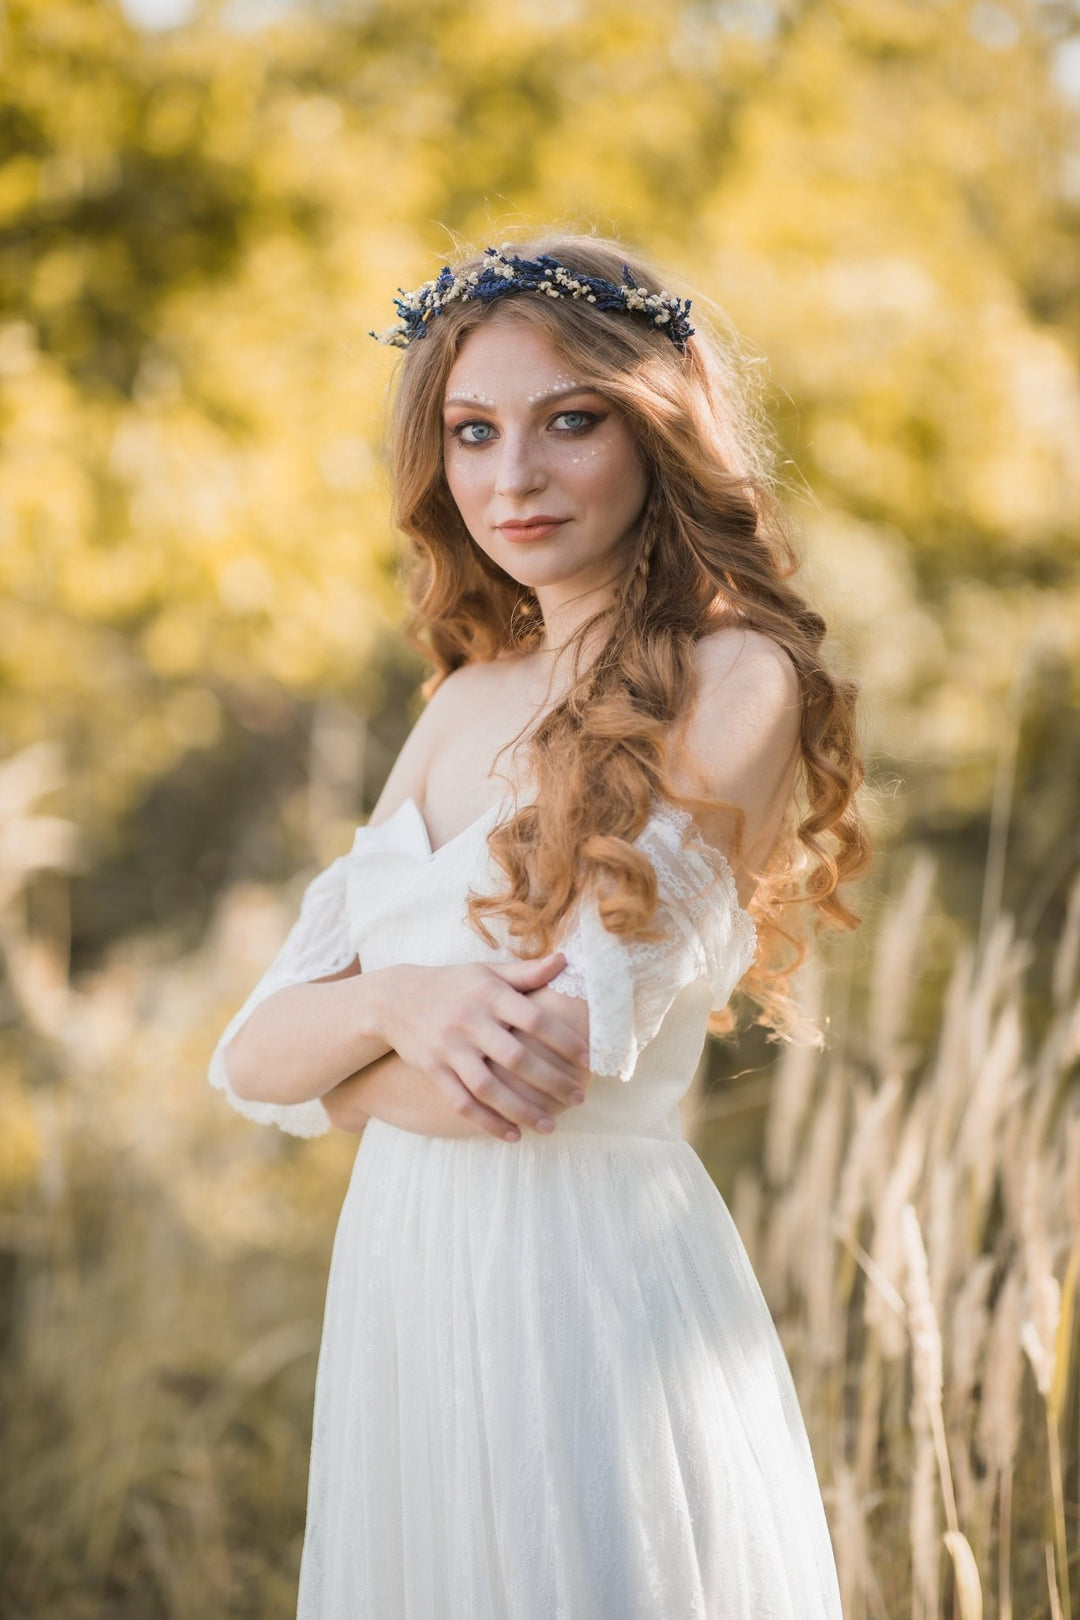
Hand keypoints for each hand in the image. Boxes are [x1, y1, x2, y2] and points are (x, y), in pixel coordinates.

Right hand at [375, 954, 590, 1140]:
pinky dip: (487, 1122)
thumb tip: (564, 961)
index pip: (535, 1019)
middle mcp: (470, 1021)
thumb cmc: (452, 984)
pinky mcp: (434, 1070)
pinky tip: (512, 1135)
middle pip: (516, 1057)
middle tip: (578, 1098)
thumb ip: (525, 973)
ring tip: (550, 1126)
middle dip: (551, 1081)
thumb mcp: (486, 972)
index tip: (587, 1060)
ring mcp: (450, 1048)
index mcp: (489, 994)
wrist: (395, 999)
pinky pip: (462, 1102)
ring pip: (489, 1087)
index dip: (564, 1040)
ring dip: (522, 1110)